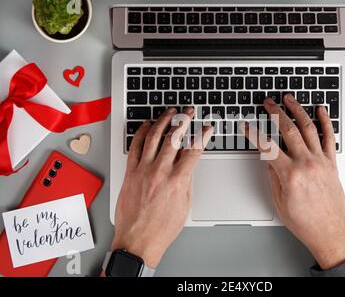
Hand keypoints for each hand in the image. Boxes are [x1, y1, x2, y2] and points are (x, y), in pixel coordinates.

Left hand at [111, 107, 212, 267]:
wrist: (137, 240)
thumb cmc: (161, 228)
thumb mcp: (185, 204)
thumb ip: (186, 181)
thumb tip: (188, 164)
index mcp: (177, 181)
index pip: (194, 150)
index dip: (202, 136)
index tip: (207, 128)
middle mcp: (160, 172)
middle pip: (174, 138)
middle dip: (184, 120)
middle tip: (188, 112)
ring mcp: (143, 170)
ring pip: (153, 137)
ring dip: (163, 121)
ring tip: (170, 112)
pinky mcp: (130, 172)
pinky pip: (134, 146)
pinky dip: (140, 133)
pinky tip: (146, 126)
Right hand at [242, 94, 344, 269]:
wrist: (330, 231)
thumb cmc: (305, 222)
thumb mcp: (279, 201)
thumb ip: (273, 176)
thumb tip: (268, 159)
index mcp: (290, 175)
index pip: (267, 147)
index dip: (254, 134)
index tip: (247, 126)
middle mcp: (307, 164)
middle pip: (288, 130)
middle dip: (275, 113)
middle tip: (268, 103)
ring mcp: (321, 161)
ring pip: (309, 128)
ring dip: (297, 111)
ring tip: (289, 99)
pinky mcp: (331, 163)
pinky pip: (329, 138)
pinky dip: (325, 122)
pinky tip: (321, 110)